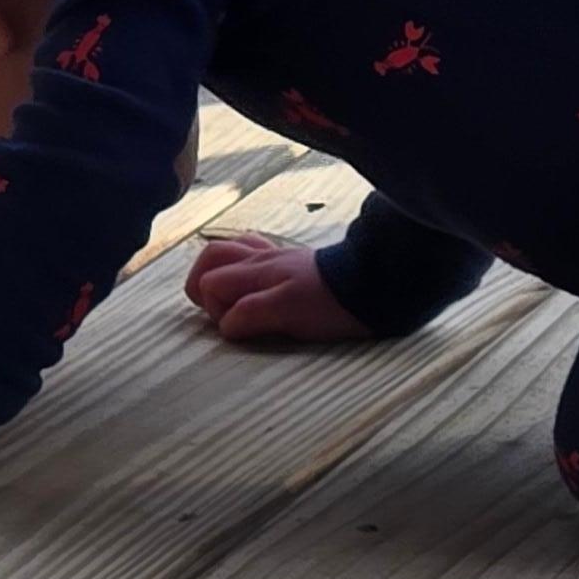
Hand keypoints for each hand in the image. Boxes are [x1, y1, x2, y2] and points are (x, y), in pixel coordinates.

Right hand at [185, 229, 369, 346]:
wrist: (375, 284)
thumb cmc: (332, 302)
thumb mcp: (288, 312)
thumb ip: (251, 314)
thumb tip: (225, 324)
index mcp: (257, 272)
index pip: (211, 284)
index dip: (215, 310)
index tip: (236, 329)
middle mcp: (263, 260)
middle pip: (213, 257)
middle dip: (203, 283)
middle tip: (214, 311)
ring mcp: (279, 258)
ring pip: (234, 249)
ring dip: (220, 268)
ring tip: (223, 294)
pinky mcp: (296, 262)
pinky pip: (258, 249)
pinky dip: (244, 260)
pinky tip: (251, 278)